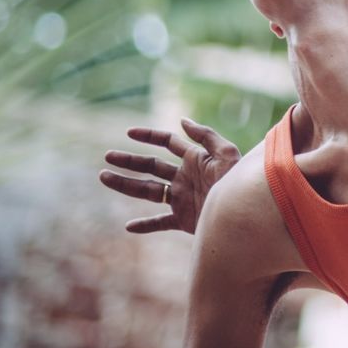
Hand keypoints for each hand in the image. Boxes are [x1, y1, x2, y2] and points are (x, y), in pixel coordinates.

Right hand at [99, 118, 239, 233]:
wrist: (244, 216)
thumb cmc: (238, 183)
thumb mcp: (227, 154)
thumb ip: (206, 136)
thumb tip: (182, 121)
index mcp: (195, 160)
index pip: (169, 143)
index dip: (150, 136)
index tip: (129, 133)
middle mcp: (185, 178)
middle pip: (151, 166)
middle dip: (129, 160)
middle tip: (107, 156)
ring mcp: (182, 199)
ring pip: (148, 191)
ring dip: (126, 185)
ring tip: (103, 177)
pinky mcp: (184, 220)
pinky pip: (160, 223)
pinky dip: (145, 225)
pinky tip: (129, 227)